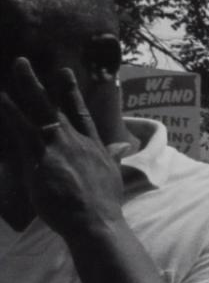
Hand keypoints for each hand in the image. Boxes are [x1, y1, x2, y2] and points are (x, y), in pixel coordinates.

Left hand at [0, 60, 125, 238]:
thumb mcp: (114, 175)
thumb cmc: (104, 204)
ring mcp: (58, 147)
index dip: (72, 93)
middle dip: (39, 83)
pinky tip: (0, 99)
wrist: (96, 220)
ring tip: (16, 68)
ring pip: (39, 110)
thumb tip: (122, 147)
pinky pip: (21, 129)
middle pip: (56, 105)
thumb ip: (113, 157)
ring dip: (26, 87)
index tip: (64, 73)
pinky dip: (10, 112)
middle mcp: (76, 141)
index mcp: (94, 146)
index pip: (81, 114)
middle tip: (23, 62)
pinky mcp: (41, 157)